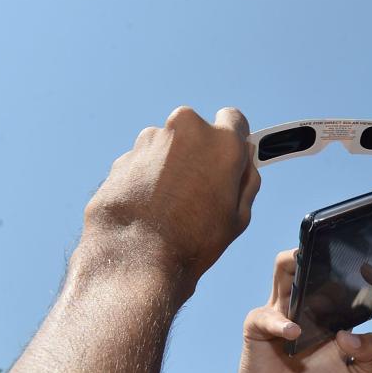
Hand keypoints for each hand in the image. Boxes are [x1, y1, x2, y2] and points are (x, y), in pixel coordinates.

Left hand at [81, 107, 258, 293]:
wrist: (138, 253)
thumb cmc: (194, 238)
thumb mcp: (240, 216)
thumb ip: (246, 180)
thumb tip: (245, 162)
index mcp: (222, 141)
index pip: (234, 119)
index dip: (233, 138)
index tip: (230, 156)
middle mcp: (186, 129)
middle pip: (198, 132)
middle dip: (200, 153)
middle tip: (201, 189)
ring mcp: (151, 139)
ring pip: (169, 146)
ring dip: (172, 165)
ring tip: (172, 204)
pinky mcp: (125, 155)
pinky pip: (145, 162)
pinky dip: (149, 178)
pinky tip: (151, 207)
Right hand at [230, 249, 371, 372]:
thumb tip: (348, 333)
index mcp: (338, 311)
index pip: (360, 281)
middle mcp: (311, 303)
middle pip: (320, 259)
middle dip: (339, 258)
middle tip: (358, 277)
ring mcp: (283, 311)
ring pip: (285, 266)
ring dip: (298, 263)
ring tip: (314, 280)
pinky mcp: (259, 326)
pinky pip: (268, 316)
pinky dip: (281, 323)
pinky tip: (294, 334)